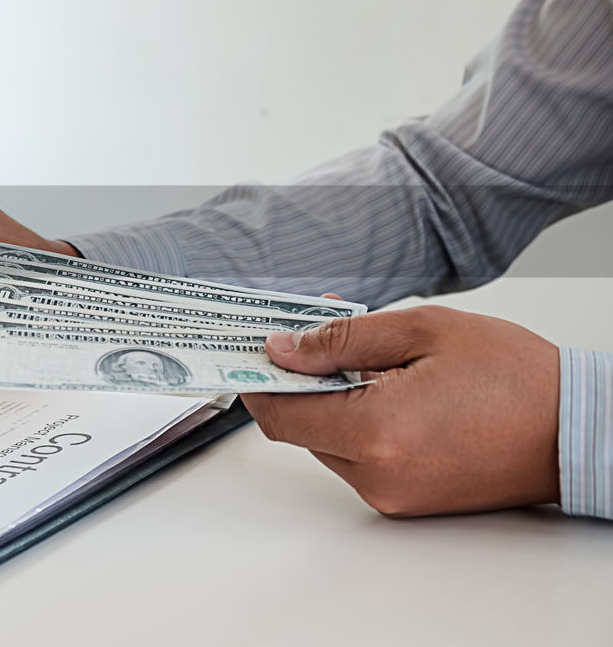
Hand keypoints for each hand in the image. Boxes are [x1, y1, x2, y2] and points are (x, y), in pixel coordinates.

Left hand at [241, 306, 560, 516]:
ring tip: (369, 356)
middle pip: (300, 428)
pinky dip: (360, 421)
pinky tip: (388, 387)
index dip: (258, 378)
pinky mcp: (410, 501)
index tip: (253, 348)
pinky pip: (361, 457)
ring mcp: (394, 495)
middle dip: (301, 377)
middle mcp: (378, 476)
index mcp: (376, 434)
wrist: (582, 430)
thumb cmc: (518, 378)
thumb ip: (341, 339)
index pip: (278, 414)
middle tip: (317, 331)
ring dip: (332, 398)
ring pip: (329, 441)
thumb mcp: (423, 331)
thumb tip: (284, 348)